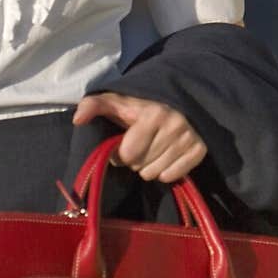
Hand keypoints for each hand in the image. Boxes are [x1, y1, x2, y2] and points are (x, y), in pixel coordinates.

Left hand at [72, 92, 206, 183]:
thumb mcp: (115, 101)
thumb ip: (92, 105)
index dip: (120, 153)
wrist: (175, 102)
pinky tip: (165, 156)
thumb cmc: (139, 106)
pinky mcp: (200, 149)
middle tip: (140, 145)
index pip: (128, 155)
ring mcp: (190, 138)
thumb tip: (77, 119)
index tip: (123, 143)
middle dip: (135, 160)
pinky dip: (166, 171)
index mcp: (153, 114)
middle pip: (141, 167)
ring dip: (149, 167)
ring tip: (152, 150)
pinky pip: (173, 176)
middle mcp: (175, 126)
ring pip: (156, 174)